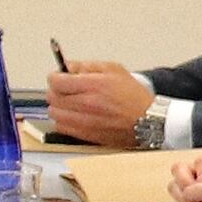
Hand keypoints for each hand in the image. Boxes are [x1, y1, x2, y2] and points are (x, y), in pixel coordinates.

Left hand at [43, 61, 160, 147]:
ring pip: (54, 113)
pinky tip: (73, 116)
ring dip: (58, 106)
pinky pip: (62, 128)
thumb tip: (68, 66)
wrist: (148, 120)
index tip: (58, 77)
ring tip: (69, 103)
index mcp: (92, 85)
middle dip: (56, 90)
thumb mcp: (113, 70)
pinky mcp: (86, 135)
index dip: (55, 77)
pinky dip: (63, 121)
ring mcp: (85, 121)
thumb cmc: (134, 97)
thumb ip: (87, 66)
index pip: (56, 81)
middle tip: (65, 89)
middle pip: (52, 97)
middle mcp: (86, 104)